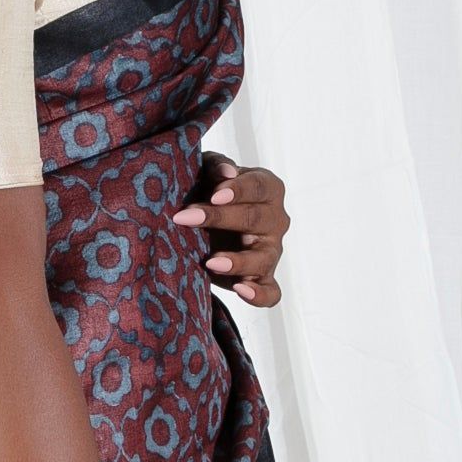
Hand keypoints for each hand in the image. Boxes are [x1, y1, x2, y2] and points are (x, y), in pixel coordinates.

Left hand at [172, 152, 288, 304]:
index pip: (257, 187)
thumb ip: (217, 167)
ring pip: (263, 258)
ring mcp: (272, 251)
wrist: (205, 223)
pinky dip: (260, 295)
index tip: (214, 195)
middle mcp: (276, 219)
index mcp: (268, 188)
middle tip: (185, 218)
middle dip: (219, 219)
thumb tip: (226, 173)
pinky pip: (271, 292)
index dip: (237, 191)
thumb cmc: (209, 189)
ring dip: (238, 261)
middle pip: (254, 219)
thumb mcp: (209, 171)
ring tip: (211, 262)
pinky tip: (239, 290)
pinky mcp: (264, 277)